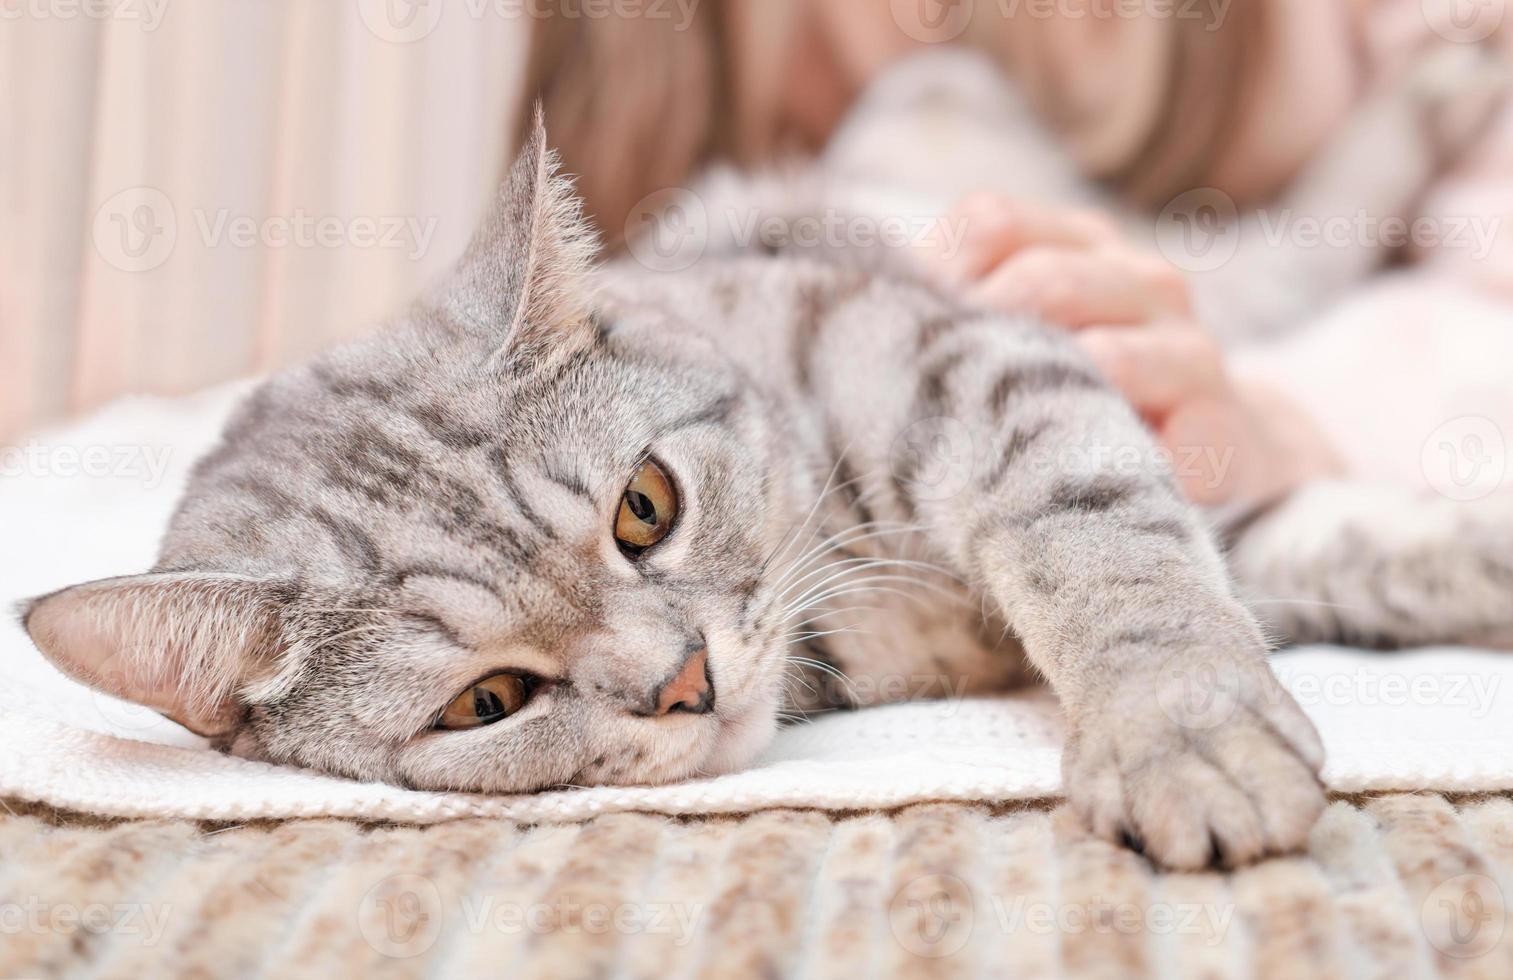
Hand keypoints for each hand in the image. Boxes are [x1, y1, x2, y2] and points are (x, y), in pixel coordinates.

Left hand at [926, 194, 1341, 508]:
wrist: (1207, 447)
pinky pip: (1173, 440)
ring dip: (1043, 398)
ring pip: (1107, 357)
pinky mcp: (1221, 425)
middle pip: (1042, 281)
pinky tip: (1071, 481)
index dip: (936, 275)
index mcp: (1079, 246)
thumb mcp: (1017, 337)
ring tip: (994, 437)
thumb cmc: (1072, 391)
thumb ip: (955, 317)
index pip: (992, 222)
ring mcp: (1189, 349)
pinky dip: (1117, 457)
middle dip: (979, 337)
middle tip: (929, 399)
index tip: (898, 335)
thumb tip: (866, 319)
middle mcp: (1141, 280)